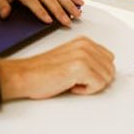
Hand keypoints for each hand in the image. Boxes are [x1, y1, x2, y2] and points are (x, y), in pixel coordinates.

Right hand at [0, 36, 114, 99]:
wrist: (23, 76)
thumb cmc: (42, 71)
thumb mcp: (70, 58)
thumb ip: (88, 59)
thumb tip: (105, 70)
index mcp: (84, 42)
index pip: (109, 59)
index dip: (98, 72)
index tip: (83, 76)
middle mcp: (86, 46)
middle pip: (110, 69)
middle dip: (97, 80)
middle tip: (78, 81)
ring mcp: (84, 56)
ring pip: (106, 78)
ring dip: (91, 86)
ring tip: (72, 82)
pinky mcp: (80, 68)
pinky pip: (98, 85)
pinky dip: (86, 91)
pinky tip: (71, 86)